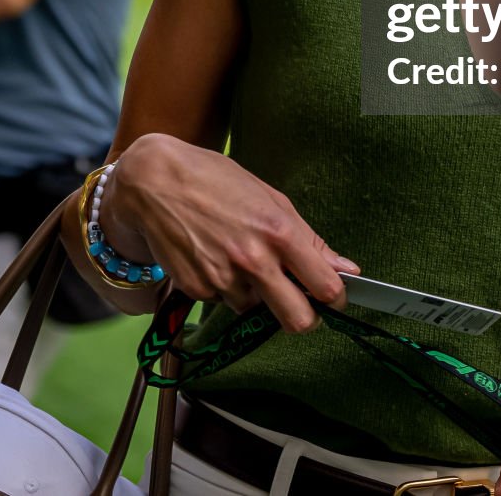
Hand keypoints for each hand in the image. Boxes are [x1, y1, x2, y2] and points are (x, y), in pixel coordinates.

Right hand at [107, 134, 357, 333]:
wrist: (153, 181)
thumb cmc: (215, 180)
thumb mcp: (270, 199)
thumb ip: (310, 240)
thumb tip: (347, 269)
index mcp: (278, 232)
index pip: (326, 287)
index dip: (336, 296)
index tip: (332, 294)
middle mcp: (253, 260)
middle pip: (299, 320)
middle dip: (304, 316)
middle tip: (297, 299)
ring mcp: (222, 278)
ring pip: (256, 309)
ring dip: (254, 293)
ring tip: (236, 256)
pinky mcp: (196, 289)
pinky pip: (223, 301)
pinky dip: (223, 287)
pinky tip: (212, 256)